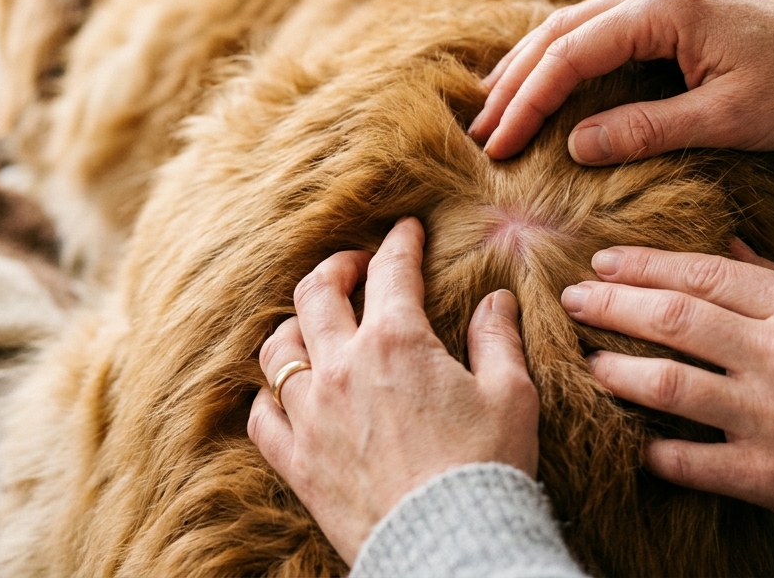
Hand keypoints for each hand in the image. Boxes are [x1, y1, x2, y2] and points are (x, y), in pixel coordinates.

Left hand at [247, 217, 539, 563]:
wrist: (450, 544)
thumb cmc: (487, 466)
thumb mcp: (512, 394)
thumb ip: (497, 339)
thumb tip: (497, 301)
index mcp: (397, 341)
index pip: (392, 270)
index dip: (400, 242)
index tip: (407, 230)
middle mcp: (342, 367)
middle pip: (316, 293)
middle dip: (336, 268)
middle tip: (355, 266)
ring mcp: (311, 415)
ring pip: (278, 349)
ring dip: (295, 326)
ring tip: (314, 325)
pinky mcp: (296, 461)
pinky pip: (261, 416)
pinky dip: (269, 396)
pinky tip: (284, 392)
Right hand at [470, 0, 773, 162]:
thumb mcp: (725, 121)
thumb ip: (647, 130)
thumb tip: (573, 146)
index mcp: (665, 9)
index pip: (572, 52)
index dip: (529, 100)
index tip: (499, 144)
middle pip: (560, 32)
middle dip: (515, 83)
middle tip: (481, 133)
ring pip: (572, 28)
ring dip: (531, 69)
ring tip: (494, 112)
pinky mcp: (667, 13)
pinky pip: (598, 33)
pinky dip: (561, 61)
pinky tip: (540, 87)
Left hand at [563, 240, 773, 551]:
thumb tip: (723, 238)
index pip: (704, 272)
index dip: (644, 264)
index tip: (603, 262)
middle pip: (675, 317)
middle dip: (612, 304)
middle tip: (572, 300)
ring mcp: (773, 416)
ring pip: (668, 383)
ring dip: (617, 371)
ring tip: (589, 364)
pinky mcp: (769, 475)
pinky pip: (688, 458)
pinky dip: (654, 449)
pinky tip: (634, 440)